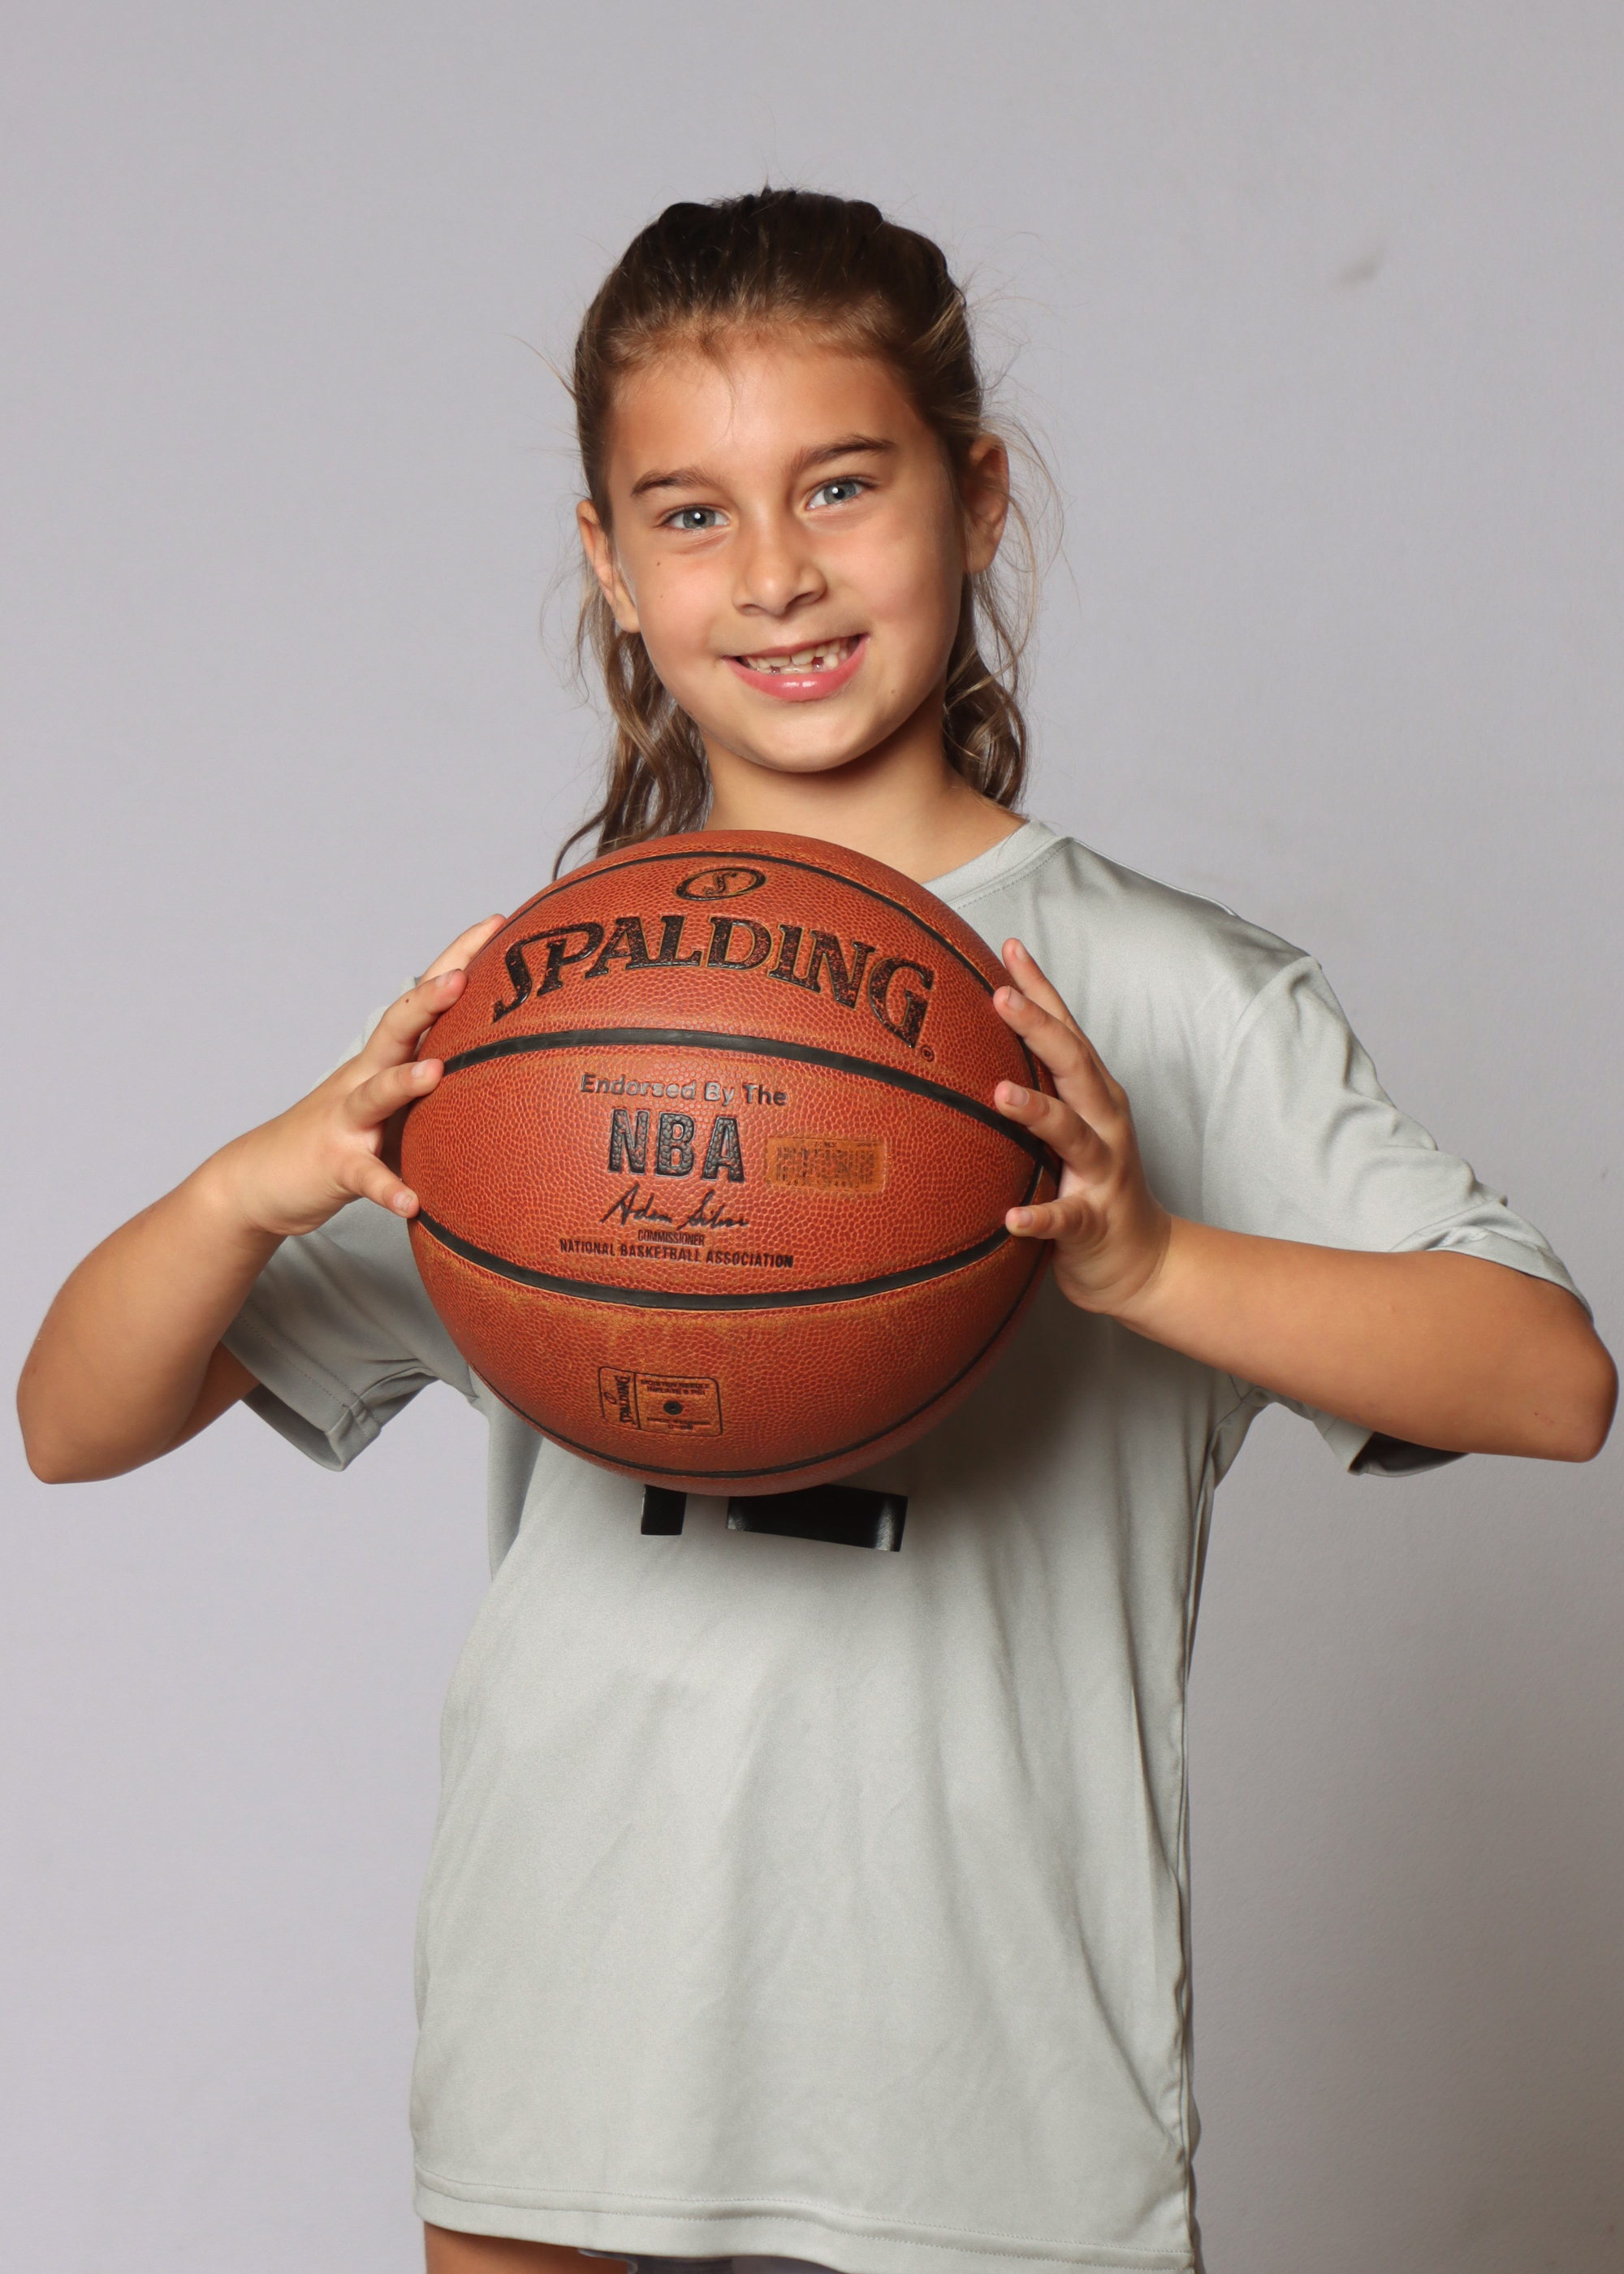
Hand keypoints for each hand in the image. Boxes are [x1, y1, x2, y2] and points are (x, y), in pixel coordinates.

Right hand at [208, 915, 505, 1240]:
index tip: (497, 922)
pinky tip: (412, 1202)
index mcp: (386, 1057)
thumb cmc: (342, 1136)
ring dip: (403, 1082)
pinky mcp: (335, 1165)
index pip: (423, 998)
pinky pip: (366, 1177)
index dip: (456, 958)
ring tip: (435, 1073)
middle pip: (395, 1028)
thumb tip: (511, 1073)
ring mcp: (347, 1120)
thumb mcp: (391, 1103)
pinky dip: (388, 1189)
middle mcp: (364, 1077)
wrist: (262, 1177)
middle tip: (463, 977)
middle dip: (428, 1000)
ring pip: (374, 1094)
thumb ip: (437, 1085)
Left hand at [991, 939, 1172, 1315]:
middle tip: (1000, 998)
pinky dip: (1040, 1218)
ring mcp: (1102, 1172)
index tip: (1009, 948)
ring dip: (1037, 1111)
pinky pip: (1066, 1219)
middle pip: (1074, 1066)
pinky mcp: (1093, 1222)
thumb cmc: (1092, 1181)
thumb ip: (1036, 1086)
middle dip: (1039, 1029)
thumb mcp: (1070, 1124)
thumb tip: (974, 1046)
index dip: (1041, 989)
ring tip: (1000, 1093)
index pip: (1067, 1031)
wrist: (1141, 1260)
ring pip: (1072, 1134)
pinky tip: (1011, 1218)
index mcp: (1094, 1095)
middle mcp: (1104, 1123)